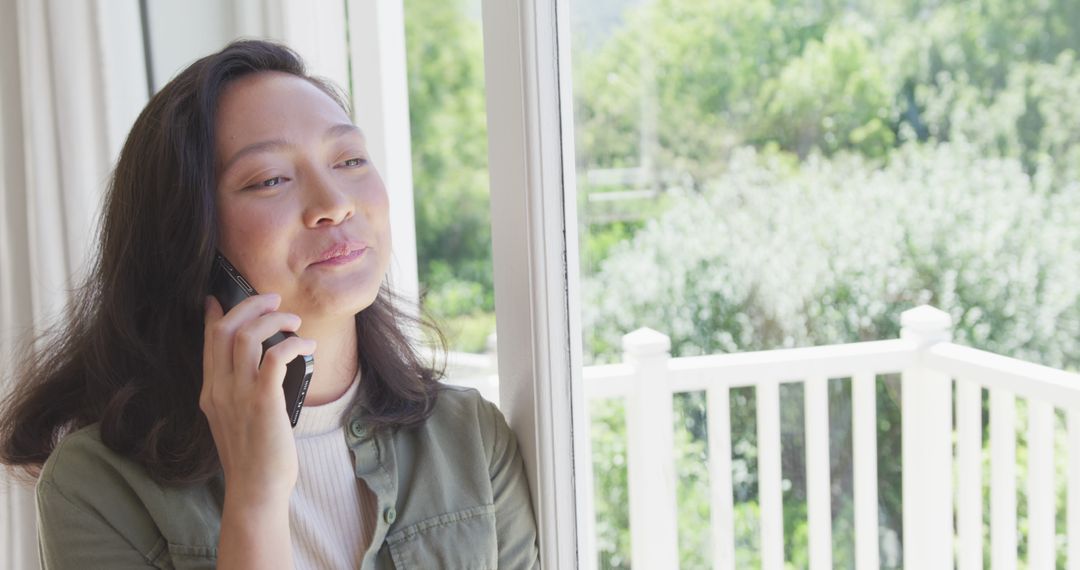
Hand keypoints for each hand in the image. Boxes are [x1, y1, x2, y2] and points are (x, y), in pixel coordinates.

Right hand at [201, 294, 315, 502]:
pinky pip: (274, 357)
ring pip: (248, 335)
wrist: (255, 490)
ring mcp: (239, 394)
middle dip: (250, 305)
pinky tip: (307, 346)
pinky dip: (293, 344)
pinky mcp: (263, 401)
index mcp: (211, 391)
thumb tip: (256, 369)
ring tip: (295, 321)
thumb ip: (237, 393)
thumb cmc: (254, 457)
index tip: (221, 297)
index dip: (217, 314)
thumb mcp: (234, 419)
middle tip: (273, 300)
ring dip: (274, 320)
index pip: (208, 341)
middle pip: (226, 328)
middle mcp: (219, 389)